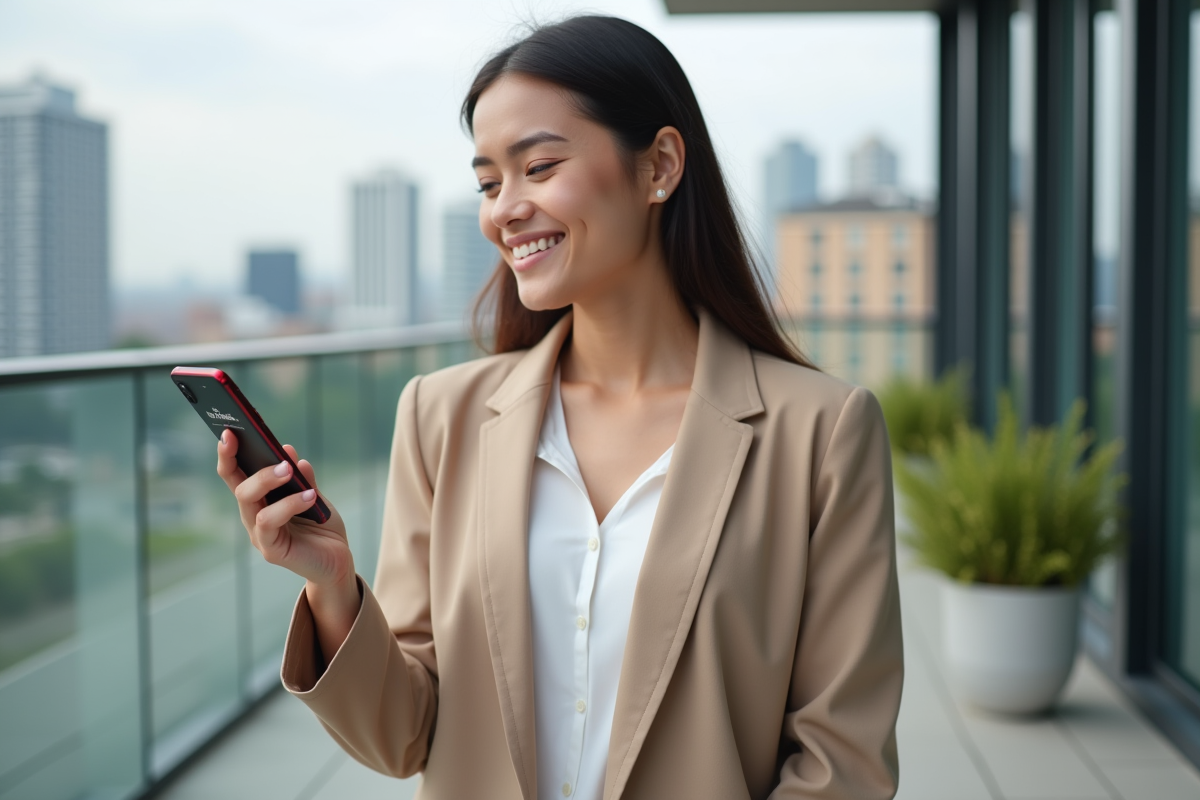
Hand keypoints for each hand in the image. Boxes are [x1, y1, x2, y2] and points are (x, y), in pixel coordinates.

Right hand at [217, 430, 358, 659]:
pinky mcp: (271, 550)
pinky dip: (289, 504)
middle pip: (239, 486)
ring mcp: (259, 534)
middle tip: (271, 450)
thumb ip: (302, 477)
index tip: (228, 430)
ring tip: (290, 469)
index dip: (227, 453)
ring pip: (249, 501)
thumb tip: (288, 450)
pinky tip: (310, 495)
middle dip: (250, 464)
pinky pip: (270, 522)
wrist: (338, 560)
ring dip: (268, 480)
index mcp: (259, 499)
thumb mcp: (314, 494)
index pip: (235, 474)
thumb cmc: (322, 526)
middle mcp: (253, 515)